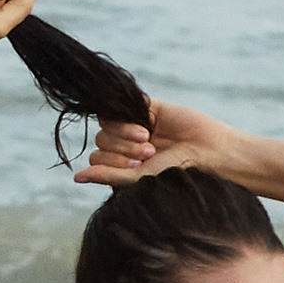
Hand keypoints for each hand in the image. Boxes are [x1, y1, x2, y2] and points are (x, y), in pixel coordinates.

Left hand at [75, 96, 238, 187]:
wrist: (207, 152)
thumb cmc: (176, 172)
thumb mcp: (139, 178)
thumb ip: (108, 175)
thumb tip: (76, 177)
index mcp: (121, 163)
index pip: (96, 158)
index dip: (110, 161)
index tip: (136, 165)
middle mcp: (125, 144)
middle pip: (100, 140)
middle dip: (121, 149)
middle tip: (148, 152)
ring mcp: (134, 123)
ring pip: (107, 123)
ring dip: (126, 133)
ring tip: (150, 140)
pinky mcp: (145, 106)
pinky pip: (122, 104)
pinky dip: (128, 114)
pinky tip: (147, 124)